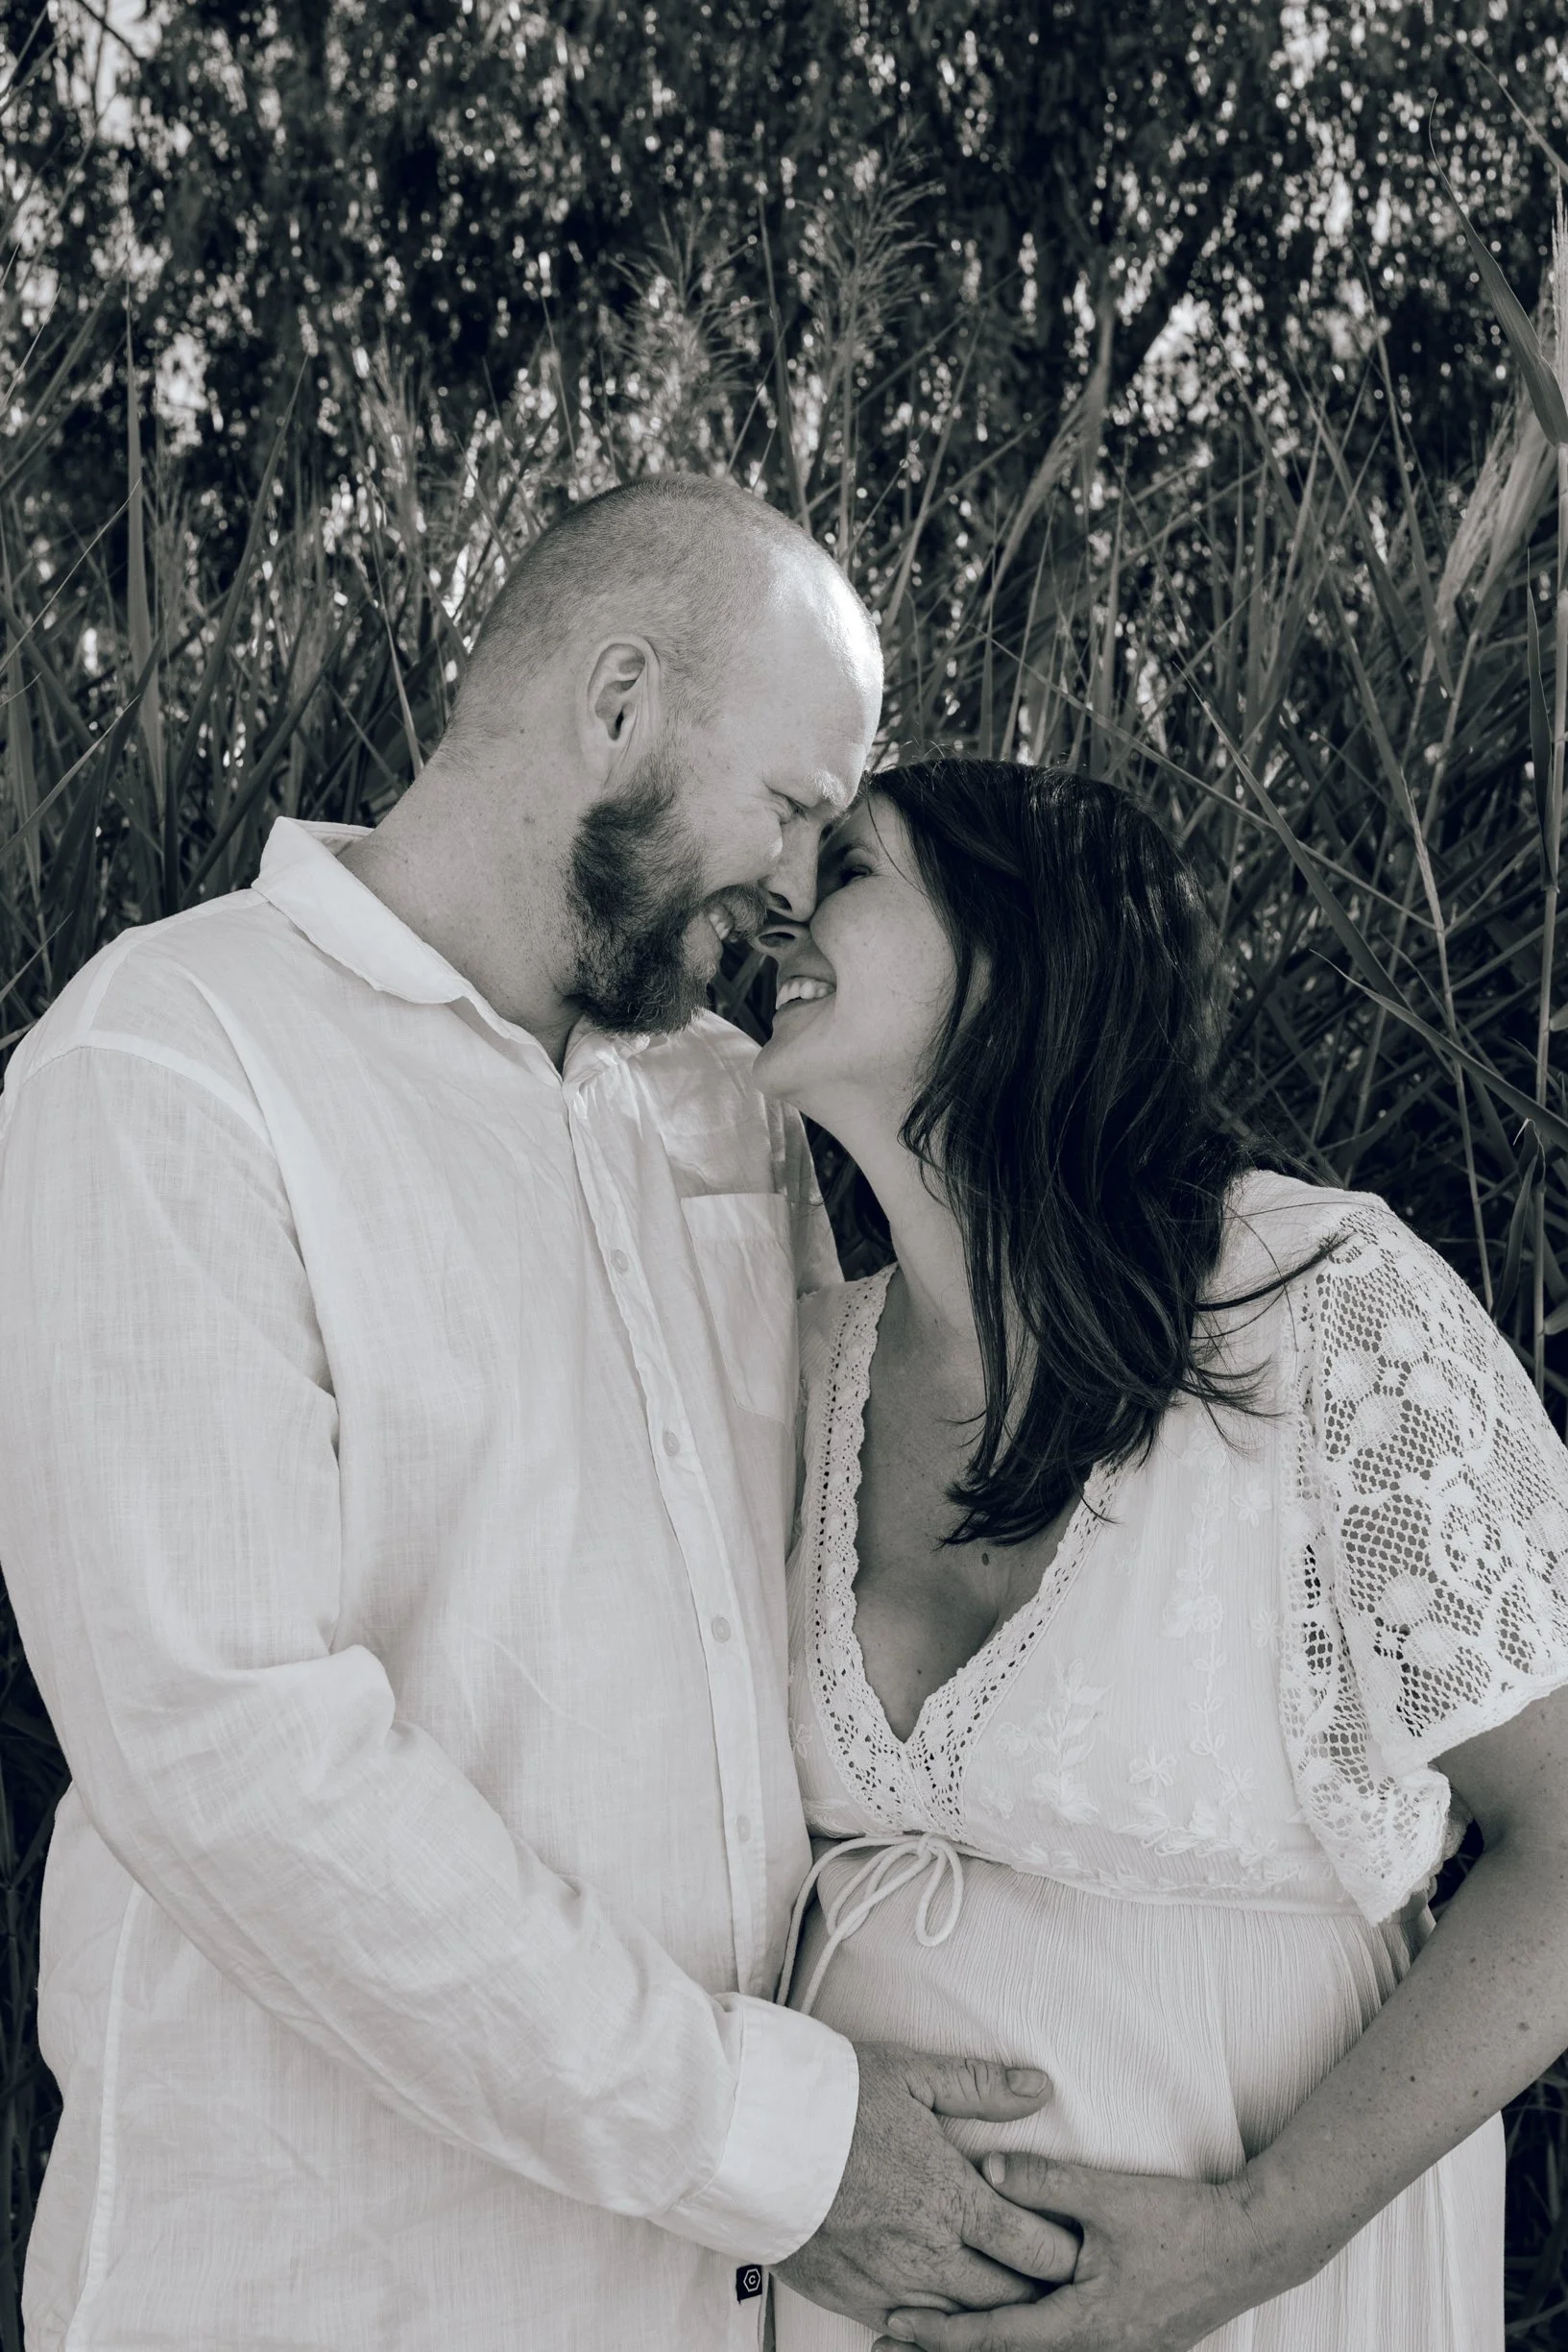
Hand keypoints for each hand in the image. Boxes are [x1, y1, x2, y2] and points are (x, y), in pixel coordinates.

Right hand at [774, 2044, 1079, 2331]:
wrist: (751, 2136)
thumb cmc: (831, 2100)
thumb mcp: (910, 2076)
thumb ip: (979, 2088)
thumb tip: (1038, 2088)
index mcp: (951, 2196)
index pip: (1036, 2244)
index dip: (1068, 2251)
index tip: (1084, 2246)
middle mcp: (927, 2251)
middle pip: (1009, 2295)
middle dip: (1039, 2288)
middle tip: (1056, 2278)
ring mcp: (890, 2284)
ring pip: (964, 2322)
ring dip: (993, 2313)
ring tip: (1010, 2297)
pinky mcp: (853, 2299)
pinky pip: (911, 2334)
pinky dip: (938, 2331)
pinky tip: (949, 2317)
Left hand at [873, 2153, 1283, 2351]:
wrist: (1253, 2246)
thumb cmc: (1183, 2222)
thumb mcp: (1110, 2195)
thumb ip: (1046, 2181)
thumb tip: (986, 2166)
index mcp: (1086, 2323)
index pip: (996, 2338)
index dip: (940, 2334)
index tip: (892, 2323)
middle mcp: (1096, 2350)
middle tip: (885, 2345)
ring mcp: (1114, 2351)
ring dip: (979, 2351)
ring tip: (925, 2345)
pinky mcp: (1127, 2342)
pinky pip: (1059, 2351)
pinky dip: (1019, 2345)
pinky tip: (1003, 2332)